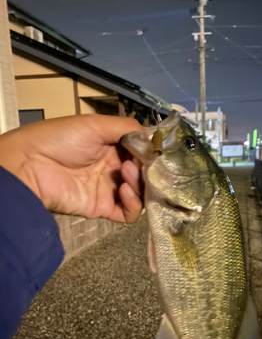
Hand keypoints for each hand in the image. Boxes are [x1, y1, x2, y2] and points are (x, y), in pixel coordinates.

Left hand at [0, 114, 143, 222]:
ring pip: (140, 194)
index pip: (142, 153)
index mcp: (112, 147)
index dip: (150, 153)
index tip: (152, 151)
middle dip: (146, 169)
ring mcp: (109, 189)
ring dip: (140, 184)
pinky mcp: (104, 208)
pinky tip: (124, 190)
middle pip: (144, 174)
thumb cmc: (62, 139)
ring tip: (126, 173)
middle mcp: (114, 168)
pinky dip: (133, 204)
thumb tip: (152, 139)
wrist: (31, 166)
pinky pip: (129, 214)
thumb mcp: (95, 124)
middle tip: (137, 163)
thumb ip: (126, 128)